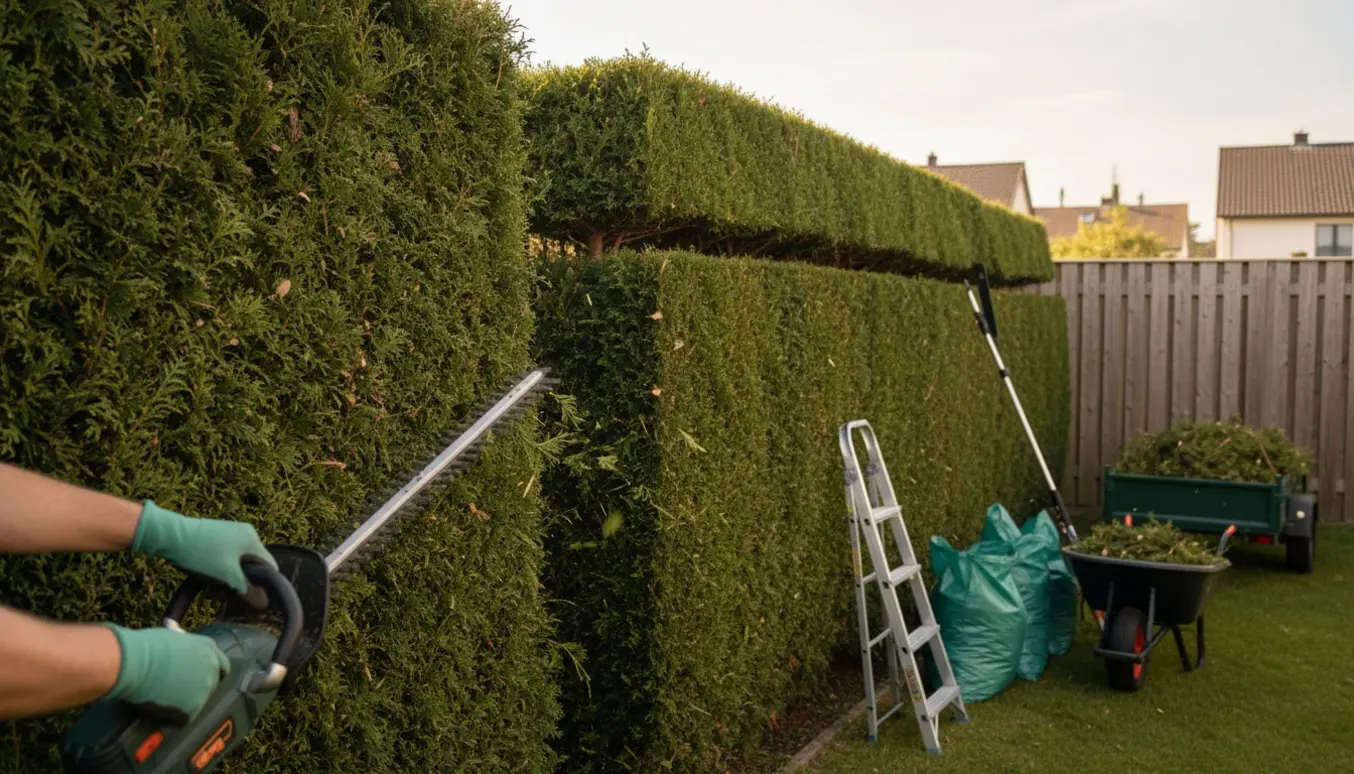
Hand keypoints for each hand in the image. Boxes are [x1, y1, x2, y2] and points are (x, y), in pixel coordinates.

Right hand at [101, 624, 231, 720]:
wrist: (136, 663)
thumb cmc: (146, 647)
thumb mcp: (170, 637)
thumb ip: (181, 643)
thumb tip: (174, 629)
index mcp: (208, 648)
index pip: (221, 664)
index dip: (210, 672)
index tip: (198, 678)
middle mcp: (212, 668)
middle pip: (211, 684)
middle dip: (196, 689)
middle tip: (174, 691)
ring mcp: (205, 689)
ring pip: (197, 702)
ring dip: (183, 703)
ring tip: (161, 698)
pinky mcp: (193, 708)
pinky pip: (184, 717)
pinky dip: (172, 717)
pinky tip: (159, 709)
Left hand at [133, 501, 277, 593]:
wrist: (169, 535)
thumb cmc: (201, 554)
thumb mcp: (227, 576)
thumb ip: (247, 590)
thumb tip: (264, 604)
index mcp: (253, 540)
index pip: (270, 567)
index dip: (263, 585)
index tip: (248, 598)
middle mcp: (246, 532)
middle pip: (253, 565)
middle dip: (241, 582)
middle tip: (224, 594)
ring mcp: (230, 532)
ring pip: (238, 562)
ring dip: (228, 577)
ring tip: (211, 588)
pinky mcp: (217, 534)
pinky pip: (226, 555)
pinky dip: (220, 568)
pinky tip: (206, 576)